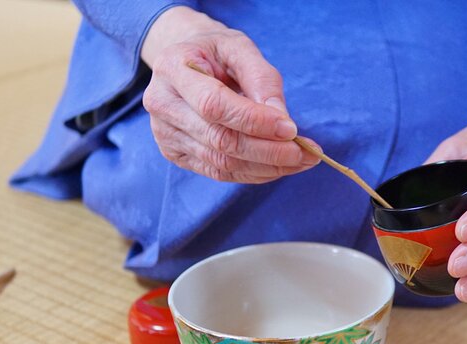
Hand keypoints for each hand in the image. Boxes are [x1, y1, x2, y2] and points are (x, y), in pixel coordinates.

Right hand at [141, 7, 318, 182]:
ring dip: (266, 167)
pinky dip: (253, 173)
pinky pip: (218, 172)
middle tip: (304, 153)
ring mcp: (164, 133)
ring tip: (299, 161)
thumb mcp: (240, 48)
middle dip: (268, 151)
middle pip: (219, 140)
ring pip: (221, 162)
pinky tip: (277, 167)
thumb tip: (282, 122)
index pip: (214, 105)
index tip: (291, 130)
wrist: (184, 62)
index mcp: (172, 67)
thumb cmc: (215, 52)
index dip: (254, 122)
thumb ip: (262, 80)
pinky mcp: (174, 154)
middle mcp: (162, 103)